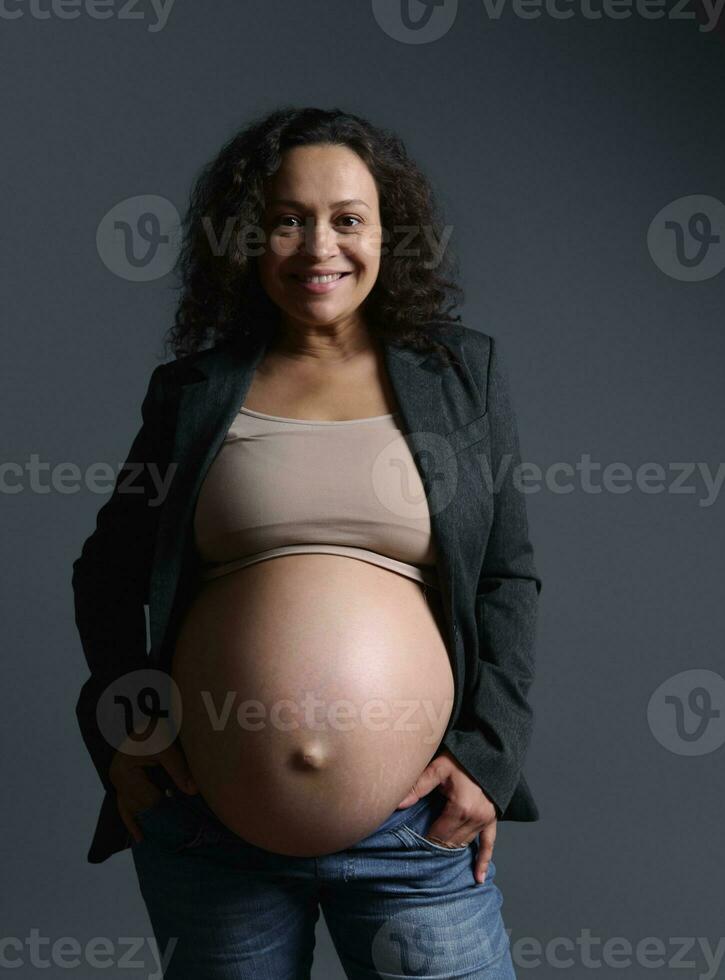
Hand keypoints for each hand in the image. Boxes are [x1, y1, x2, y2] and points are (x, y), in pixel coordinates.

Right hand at [110, 731, 198, 843]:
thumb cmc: (156, 730)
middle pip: (139, 807)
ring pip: (131, 810)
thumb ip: (179, 769)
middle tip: (176, 836)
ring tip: (161, 841)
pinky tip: (140, 838)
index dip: (164, 808)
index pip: (147, 798)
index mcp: (125, 772)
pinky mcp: (123, 784)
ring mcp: (118, 783)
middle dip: (157, 818)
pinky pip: (124, 808)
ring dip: (146, 823)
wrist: (149, 719)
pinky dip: (132, 823)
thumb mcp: (167, 748)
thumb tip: (193, 792)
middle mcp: (117, 780)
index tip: (181, 821)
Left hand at [395, 749, 497, 884]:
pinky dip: (484, 861)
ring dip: (450, 850)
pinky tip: (478, 878)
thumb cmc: (462, 757)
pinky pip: (489, 844)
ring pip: (463, 843)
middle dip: (434, 847)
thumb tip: (396, 803)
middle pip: (450, 842)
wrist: (487, 749)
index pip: (438, 835)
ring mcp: (485, 820)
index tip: (410, 846)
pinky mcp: (492, 819)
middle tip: (417, 853)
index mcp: (460, 808)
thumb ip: (418, 786)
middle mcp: (475, 818)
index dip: (424, 841)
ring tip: (435, 862)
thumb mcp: (438, 768)